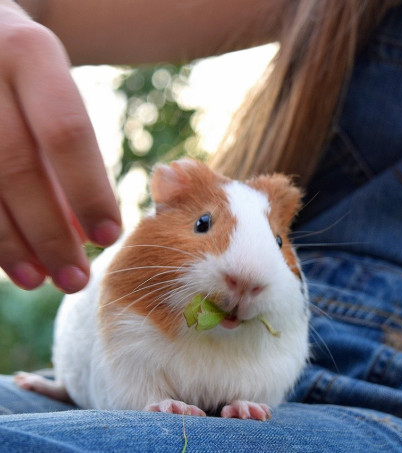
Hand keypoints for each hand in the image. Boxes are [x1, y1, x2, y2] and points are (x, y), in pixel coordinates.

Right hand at [0, 1, 120, 292]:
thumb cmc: (23, 76)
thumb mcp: (52, 95)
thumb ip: (69, 159)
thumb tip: (84, 235)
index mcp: (30, 54)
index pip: (66, 134)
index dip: (88, 191)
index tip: (107, 238)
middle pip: (16, 167)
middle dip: (48, 233)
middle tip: (75, 279)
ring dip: (7, 242)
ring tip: (37, 279)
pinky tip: (3, 259)